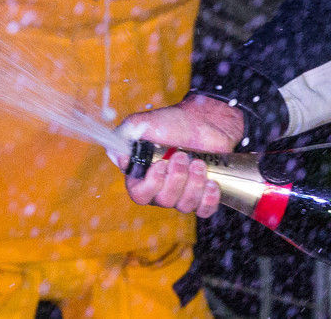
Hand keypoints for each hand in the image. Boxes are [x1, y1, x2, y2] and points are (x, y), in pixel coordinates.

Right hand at [114, 95, 247, 217]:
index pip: (140, 195)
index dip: (151, 184)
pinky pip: (204, 210)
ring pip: (185, 206)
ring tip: (199, 164)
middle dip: (176, 178)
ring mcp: (183, 193)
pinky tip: (212, 184)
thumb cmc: (172, 121)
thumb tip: (117, 156)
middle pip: (165, 201)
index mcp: (143, 176)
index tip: (161, 164)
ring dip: (194, 185)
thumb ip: (126, 134)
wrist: (204, 119)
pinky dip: (209, 200)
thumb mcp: (143, 123)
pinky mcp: (203, 193)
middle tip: (181, 156)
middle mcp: (161, 189)